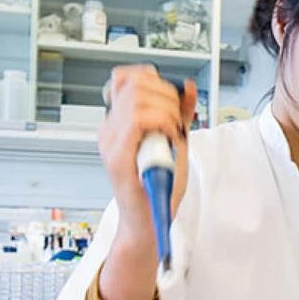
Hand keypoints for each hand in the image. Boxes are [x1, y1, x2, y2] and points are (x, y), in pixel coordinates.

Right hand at [98, 64, 196, 242]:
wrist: (150, 222)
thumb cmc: (160, 187)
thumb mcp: (176, 141)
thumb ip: (180, 113)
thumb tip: (187, 87)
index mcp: (119, 123)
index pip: (127, 78)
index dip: (154, 80)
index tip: (171, 99)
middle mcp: (110, 129)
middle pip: (135, 83)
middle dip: (167, 96)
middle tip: (177, 122)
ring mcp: (111, 141)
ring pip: (137, 97)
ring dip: (166, 111)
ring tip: (172, 134)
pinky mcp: (117, 156)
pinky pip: (139, 120)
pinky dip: (163, 123)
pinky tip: (169, 139)